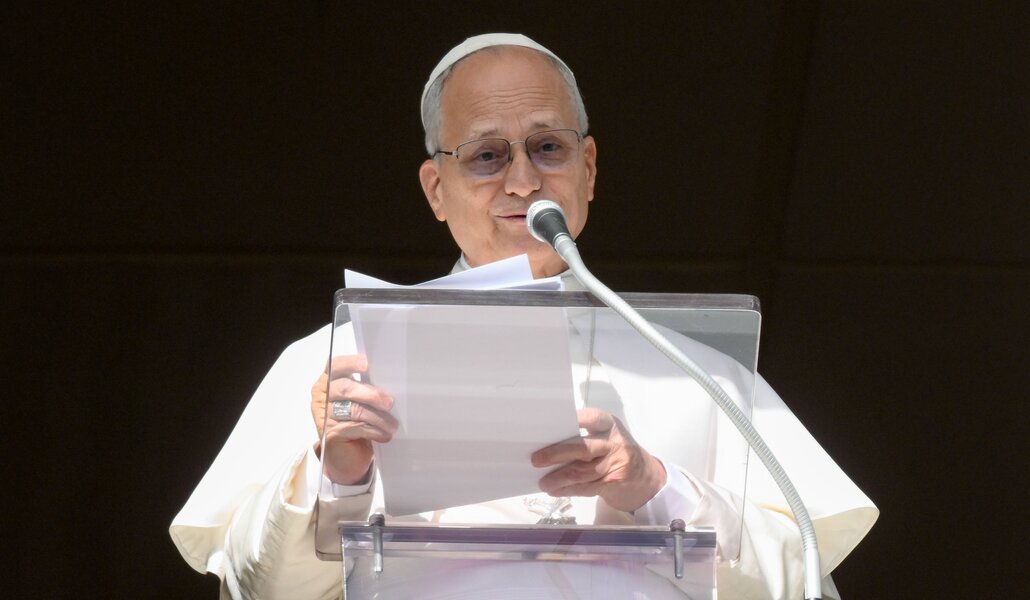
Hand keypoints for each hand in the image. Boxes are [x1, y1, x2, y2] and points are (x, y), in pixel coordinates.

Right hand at [311, 355, 396, 484]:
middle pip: (345, 388)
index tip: (367, 366)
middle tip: (389, 403)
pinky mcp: (329, 433)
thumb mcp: (360, 400)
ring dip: (377, 418)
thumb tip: (391, 383)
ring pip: (353, 410)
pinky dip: (373, 431)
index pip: (336, 366)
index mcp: (328, 380)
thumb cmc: (355, 421)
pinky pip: (355, 427)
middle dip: (370, 394)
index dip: (351, 363)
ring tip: (392, 425)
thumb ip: (366, 388)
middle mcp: (322, 395)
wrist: (345, 455)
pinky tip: (383, 435)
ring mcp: (324, 415)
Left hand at [531, 407, 666, 512]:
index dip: (573, 420)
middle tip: (536, 459)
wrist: (647, 478)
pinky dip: (568, 490)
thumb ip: (585, 436)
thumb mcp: (607, 437)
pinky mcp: (614, 483)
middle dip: (557, 454)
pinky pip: (586, 487)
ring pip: (582, 472)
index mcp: (609, 425)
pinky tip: (555, 490)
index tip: (550, 424)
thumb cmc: (617, 452)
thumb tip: (548, 442)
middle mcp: (614, 442)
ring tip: (543, 482)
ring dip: (559, 478)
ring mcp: (616, 464)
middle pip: (582, 447)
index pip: (591, 418)